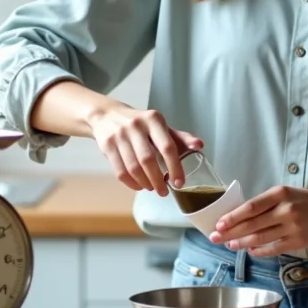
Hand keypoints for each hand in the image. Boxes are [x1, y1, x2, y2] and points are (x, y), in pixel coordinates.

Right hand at [88, 103, 202, 195]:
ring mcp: (119, 135)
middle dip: (158, 180)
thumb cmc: (141, 124)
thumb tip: (200, 146)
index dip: (175, 167)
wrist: (107, 115)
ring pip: (133, 168)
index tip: (179, 183)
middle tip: (164, 191)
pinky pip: (120, 171)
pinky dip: (131, 184)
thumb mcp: (160, 126)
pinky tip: (139, 186)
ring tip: (152, 188)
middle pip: (148, 160)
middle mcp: (136, 125)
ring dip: (145, 183)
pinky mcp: (107, 145)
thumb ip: (180, 138)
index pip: (167, 147)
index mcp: (154, 119)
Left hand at [208, 186, 307, 256]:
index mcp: (280, 194)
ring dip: (242, 243)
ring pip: (261, 238)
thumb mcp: (283, 193)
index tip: (219, 224)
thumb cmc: (301, 200)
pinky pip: (274, 249)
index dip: (233, 217)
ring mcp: (292, 227)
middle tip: (216, 238)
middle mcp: (286, 210)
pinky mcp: (298, 242)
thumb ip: (264, 203)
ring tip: (229, 245)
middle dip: (231, 232)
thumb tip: (237, 217)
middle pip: (253, 225)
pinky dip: (259, 251)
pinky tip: (249, 251)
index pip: (251, 207)